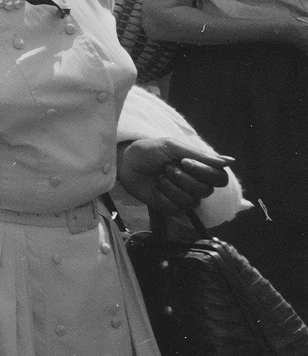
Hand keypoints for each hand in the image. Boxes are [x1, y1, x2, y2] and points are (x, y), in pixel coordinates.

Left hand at [117, 137, 232, 217]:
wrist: (125, 162)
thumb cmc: (149, 151)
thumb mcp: (173, 147)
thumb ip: (201, 155)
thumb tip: (231, 161)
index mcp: (200, 168)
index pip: (220, 178)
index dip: (205, 172)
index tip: (185, 161)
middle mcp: (196, 184)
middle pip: (206, 190)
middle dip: (183, 178)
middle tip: (166, 168)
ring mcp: (184, 197)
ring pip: (191, 201)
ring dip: (171, 186)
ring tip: (159, 176)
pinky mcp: (171, 207)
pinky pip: (177, 208)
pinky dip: (163, 196)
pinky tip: (155, 188)